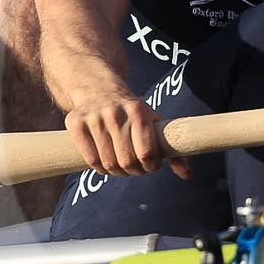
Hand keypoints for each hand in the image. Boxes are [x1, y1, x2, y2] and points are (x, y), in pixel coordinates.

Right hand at [65, 90, 188, 178]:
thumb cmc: (131, 111)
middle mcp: (115, 112)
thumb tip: (188, 176)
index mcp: (138, 111)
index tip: (151, 165)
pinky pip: (90, 160)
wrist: (97, 87)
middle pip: (127, 161)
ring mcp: (93, 117)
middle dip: (135, 171)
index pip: (147, 153)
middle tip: (136, 168)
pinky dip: (99, 168)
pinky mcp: (75, 122)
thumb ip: (173, 150)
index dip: (151, 166)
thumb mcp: (154, 122)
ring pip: (108, 163)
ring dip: (117, 172)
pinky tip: (105, 163)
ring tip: (121, 165)